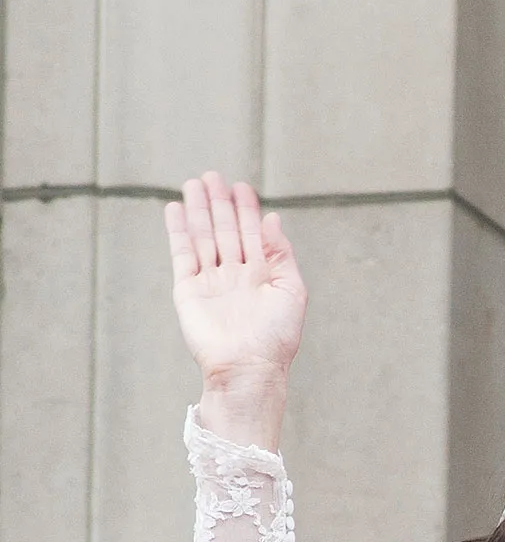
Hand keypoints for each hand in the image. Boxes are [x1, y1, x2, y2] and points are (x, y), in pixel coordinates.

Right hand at [164, 172, 305, 447]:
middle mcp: (235, 275)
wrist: (249, 367)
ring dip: (198, 211)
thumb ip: (281, 254)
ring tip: (194, 183)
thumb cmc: (276, 336)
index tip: (242, 186)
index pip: (251, 234)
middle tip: (213, 175)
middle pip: (224, 230)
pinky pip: (182, 254)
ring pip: (203, 237)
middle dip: (220, 203)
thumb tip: (274, 219)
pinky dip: (179, 231)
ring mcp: (211, 281)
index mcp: (262, 275)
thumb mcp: (291, 291)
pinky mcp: (188, 290)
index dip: (247, 210)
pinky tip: (176, 209)